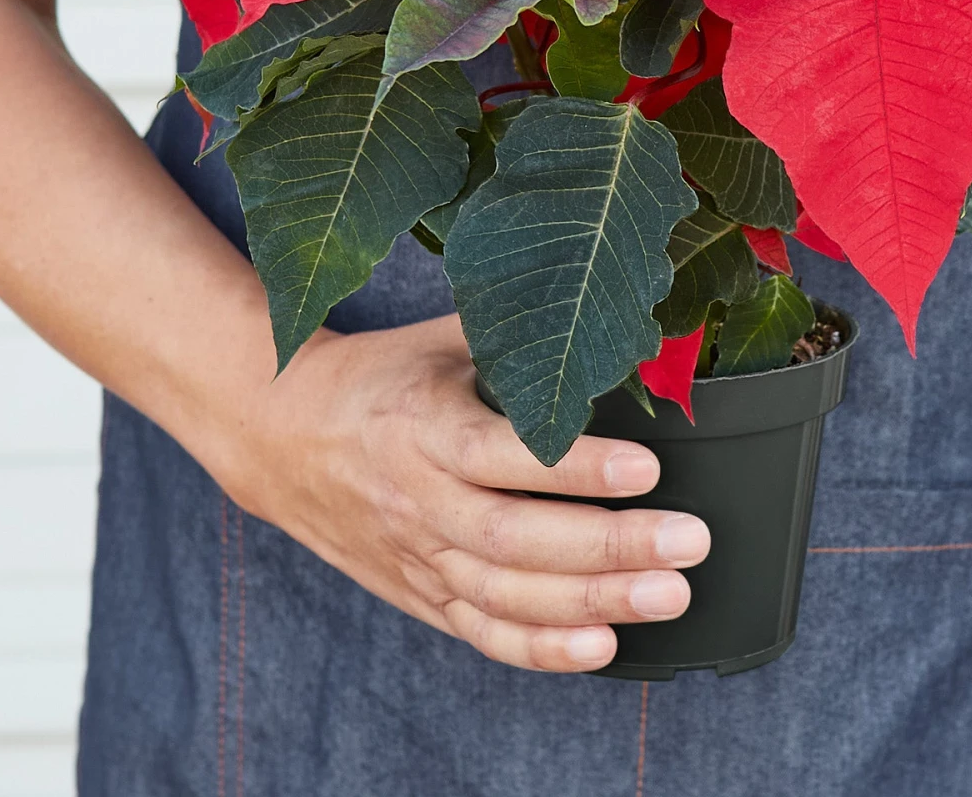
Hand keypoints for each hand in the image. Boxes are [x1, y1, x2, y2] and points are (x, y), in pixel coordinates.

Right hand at [203, 312, 709, 673]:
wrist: (282, 435)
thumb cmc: (386, 376)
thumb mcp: (445, 337)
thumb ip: (520, 338)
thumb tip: (616, 324)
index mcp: (423, 424)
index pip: (504, 455)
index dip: (576, 467)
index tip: (647, 466)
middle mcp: (417, 497)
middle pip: (514, 539)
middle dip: (609, 547)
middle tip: (689, 542)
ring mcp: (415, 554)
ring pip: (505, 594)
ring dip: (593, 603)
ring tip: (670, 595)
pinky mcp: (416, 593)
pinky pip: (480, 632)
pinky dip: (540, 648)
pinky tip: (601, 647)